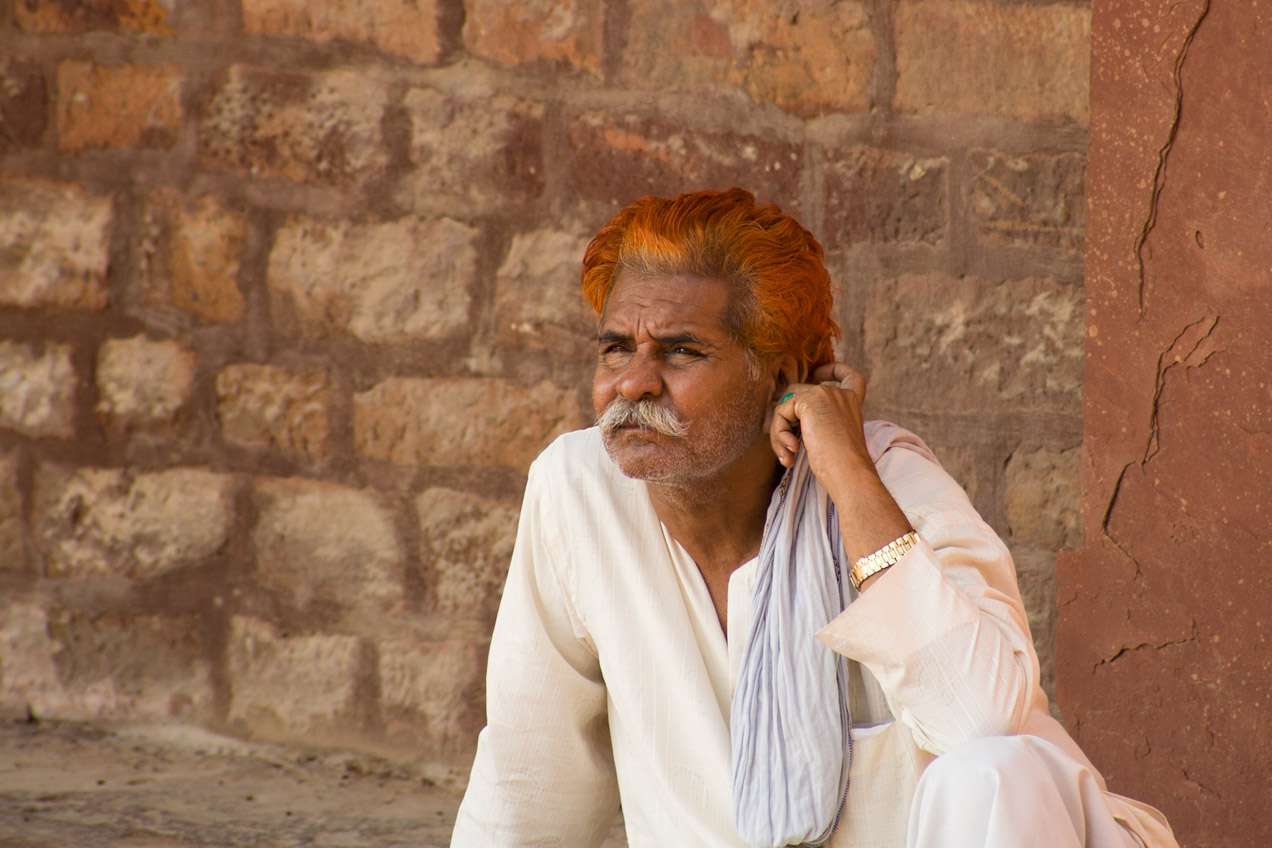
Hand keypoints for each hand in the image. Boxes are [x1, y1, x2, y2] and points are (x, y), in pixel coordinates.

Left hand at [769, 362, 872, 483]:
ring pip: (786, 405)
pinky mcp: (808, 401)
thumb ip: (814, 421)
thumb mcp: (828, 437)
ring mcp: (825, 394)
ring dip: (779, 432)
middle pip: (800, 394)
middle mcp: (840, 394)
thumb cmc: (840, 465)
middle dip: (783, 418)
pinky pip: (780, 413)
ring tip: (786, 455)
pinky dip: (779, 434)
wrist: (848, 471)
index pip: (848, 376)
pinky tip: (789, 452)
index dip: (832, 370)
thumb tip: (779, 412)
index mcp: (851, 403)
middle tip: (781, 445)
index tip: (818, 372)